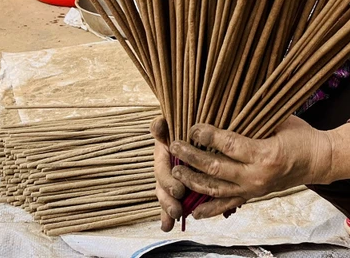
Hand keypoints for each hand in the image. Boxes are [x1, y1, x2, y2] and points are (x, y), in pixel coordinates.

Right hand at [150, 117, 185, 231]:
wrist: (191, 131)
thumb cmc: (181, 128)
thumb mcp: (172, 126)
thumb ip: (163, 127)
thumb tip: (158, 123)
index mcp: (163, 155)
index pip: (162, 170)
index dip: (168, 181)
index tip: (178, 191)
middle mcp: (165, 168)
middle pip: (162, 187)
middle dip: (168, 201)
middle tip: (177, 211)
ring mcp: (170, 179)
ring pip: (165, 197)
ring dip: (167, 210)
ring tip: (170, 221)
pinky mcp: (178, 188)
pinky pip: (172, 202)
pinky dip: (166, 216)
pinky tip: (165, 227)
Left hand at [168, 116, 338, 219]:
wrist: (319, 160)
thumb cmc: (301, 135)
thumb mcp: (280, 119)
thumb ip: (255, 115)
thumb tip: (227, 99)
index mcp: (265, 154)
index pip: (229, 145)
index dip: (207, 136)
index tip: (192, 126)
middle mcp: (257, 176)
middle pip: (216, 168)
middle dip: (192, 158)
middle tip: (175, 146)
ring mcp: (254, 189)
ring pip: (216, 189)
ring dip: (193, 181)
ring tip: (176, 171)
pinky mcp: (253, 196)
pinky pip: (227, 205)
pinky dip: (209, 209)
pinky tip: (193, 210)